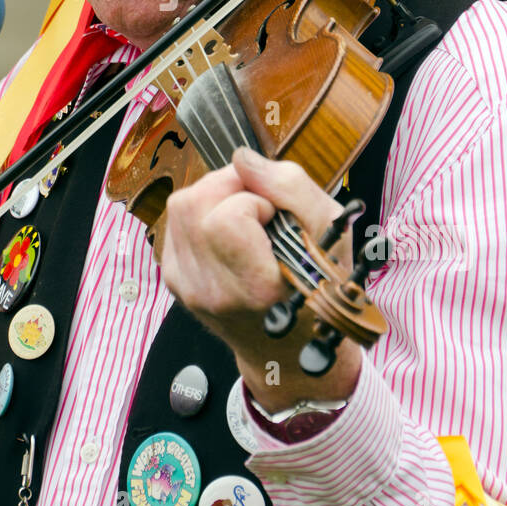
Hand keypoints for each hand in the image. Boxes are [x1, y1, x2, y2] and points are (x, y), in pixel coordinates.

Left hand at [160, 148, 361, 411]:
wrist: (291, 347)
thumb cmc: (319, 287)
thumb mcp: (331, 232)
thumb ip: (291, 186)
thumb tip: (241, 158)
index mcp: (256, 287)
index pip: (226, 218)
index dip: (251, 202)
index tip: (273, 216)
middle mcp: (213, 292)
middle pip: (192, 203)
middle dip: (227, 187)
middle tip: (258, 204)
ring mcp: (188, 289)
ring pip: (179, 207)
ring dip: (212, 196)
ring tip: (244, 215)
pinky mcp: (174, 282)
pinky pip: (175, 225)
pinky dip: (200, 215)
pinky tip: (227, 232)